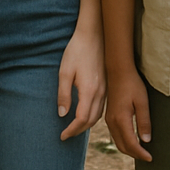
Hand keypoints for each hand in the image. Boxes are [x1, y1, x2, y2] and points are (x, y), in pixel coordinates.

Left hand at [57, 25, 105, 140]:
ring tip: (75, 127)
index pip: (81, 119)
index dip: (71, 130)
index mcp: (89, 90)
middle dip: (78, 131)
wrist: (94, 34)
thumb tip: (62, 115)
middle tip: (66, 134)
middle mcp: (100, 92)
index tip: (62, 135)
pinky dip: (93, 115)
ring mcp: (106, 88)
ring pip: (98, 115)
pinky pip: (102, 106)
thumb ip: (63, 94)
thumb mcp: (65, 71)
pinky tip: (86, 113)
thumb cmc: (77, 50)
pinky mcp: (107, 84)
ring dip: (86, 124)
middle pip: (91, 121)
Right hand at [104, 65, 151, 160]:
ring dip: (128, 149)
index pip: (131, 144)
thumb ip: (144, 122)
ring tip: (141, 151)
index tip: (150, 158)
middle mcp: (112, 122)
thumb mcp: (142, 102)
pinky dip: (123, 141)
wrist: (118, 70)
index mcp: (121, 120)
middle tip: (147, 157)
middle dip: (135, 154)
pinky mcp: (109, 115)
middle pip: (122, 146)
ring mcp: (109, 119)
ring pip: (117, 142)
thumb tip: (146, 140)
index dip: (141, 153)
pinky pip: (115, 135)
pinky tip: (131, 139)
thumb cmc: (132, 84)